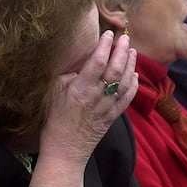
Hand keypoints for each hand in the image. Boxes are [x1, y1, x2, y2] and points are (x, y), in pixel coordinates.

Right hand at [42, 31, 136, 163]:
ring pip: (124, 82)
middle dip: (122, 52)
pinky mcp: (112, 117)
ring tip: (132, 51)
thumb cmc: (53, 123)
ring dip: (130, 65)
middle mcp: (96, 97)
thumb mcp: (52, 96)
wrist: (64, 151)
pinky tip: (135, 76)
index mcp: (79, 90)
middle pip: (115, 70)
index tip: (107, 34)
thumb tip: (77, 66)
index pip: (96, 63)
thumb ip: (65, 79)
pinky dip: (134, 86)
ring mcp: (107, 107)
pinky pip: (127, 99)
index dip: (104, 47)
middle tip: (125, 38)